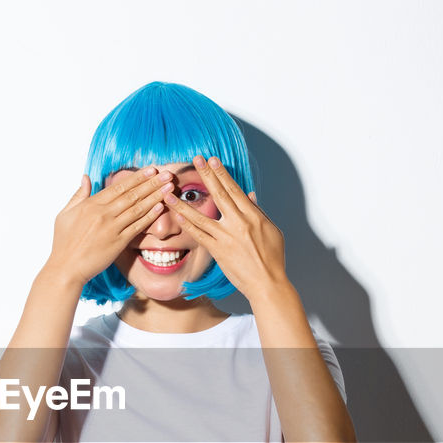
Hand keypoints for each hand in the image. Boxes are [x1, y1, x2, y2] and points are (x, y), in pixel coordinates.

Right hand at [46, 167, 175, 287]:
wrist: (66, 268)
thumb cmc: (63, 242)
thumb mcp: (65, 214)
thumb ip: (78, 195)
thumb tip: (86, 177)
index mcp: (90, 204)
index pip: (118, 186)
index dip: (137, 177)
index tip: (151, 170)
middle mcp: (103, 214)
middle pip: (132, 194)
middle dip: (151, 182)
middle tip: (167, 173)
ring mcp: (111, 228)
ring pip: (137, 208)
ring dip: (155, 196)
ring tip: (169, 187)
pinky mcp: (118, 243)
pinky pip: (137, 227)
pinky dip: (149, 216)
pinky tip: (160, 207)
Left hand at [161, 155, 287, 300]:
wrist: (267, 283)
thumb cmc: (272, 258)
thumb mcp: (270, 230)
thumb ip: (257, 211)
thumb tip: (249, 195)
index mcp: (253, 216)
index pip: (234, 189)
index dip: (222, 173)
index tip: (212, 160)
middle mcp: (239, 223)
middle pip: (219, 194)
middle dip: (207, 175)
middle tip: (196, 159)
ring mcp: (227, 237)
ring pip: (202, 215)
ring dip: (184, 202)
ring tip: (170, 192)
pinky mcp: (218, 251)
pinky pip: (199, 235)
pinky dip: (187, 224)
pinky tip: (177, 215)